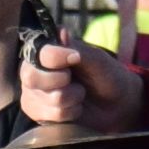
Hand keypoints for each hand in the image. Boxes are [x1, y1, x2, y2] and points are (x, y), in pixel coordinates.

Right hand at [19, 34, 146, 135]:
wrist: (116, 105)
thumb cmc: (106, 76)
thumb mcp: (96, 59)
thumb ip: (77, 48)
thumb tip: (61, 32)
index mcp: (45, 50)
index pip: (39, 54)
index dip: (57, 58)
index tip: (76, 58)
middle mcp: (34, 69)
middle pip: (32, 77)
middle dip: (63, 82)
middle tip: (76, 80)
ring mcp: (33, 93)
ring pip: (48, 99)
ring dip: (72, 98)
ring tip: (79, 94)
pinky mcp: (38, 113)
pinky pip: (50, 116)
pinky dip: (69, 113)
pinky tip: (74, 108)